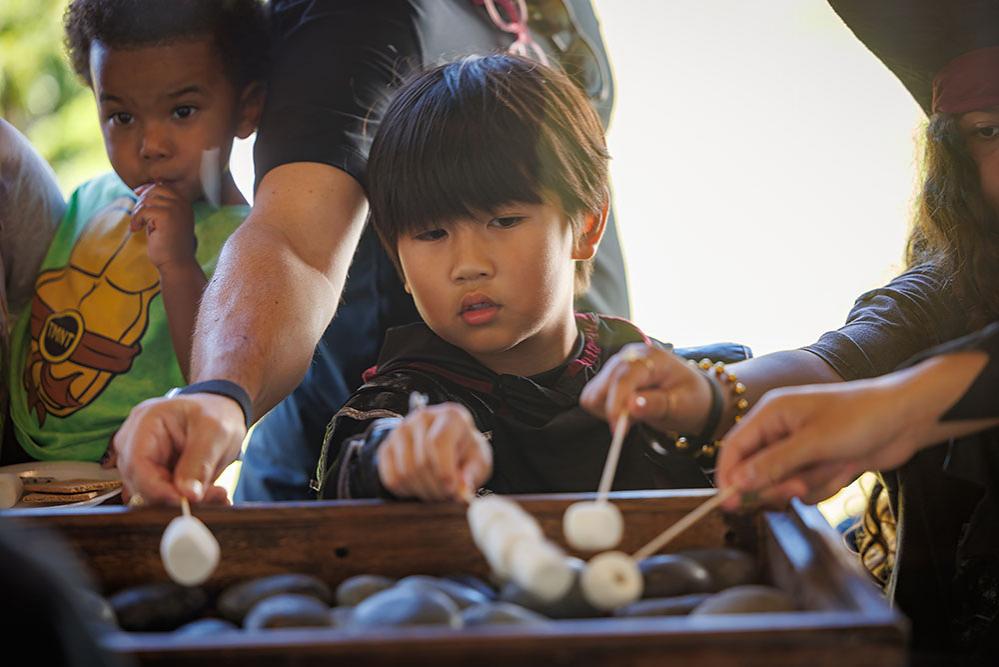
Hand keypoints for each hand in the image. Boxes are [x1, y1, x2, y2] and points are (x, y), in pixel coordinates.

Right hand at [114, 393, 246, 505]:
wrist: (220, 412)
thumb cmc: (216, 414)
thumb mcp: (216, 432)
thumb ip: (200, 463)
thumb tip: (187, 496)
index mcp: (145, 421)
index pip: (137, 463)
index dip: (156, 489)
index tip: (183, 503)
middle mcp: (133, 441)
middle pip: (139, 482)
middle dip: (175, 496)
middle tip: (214, 496)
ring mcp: (139, 458)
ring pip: (149, 494)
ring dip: (183, 500)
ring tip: (217, 494)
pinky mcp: (150, 473)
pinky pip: (160, 495)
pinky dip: (185, 499)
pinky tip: (210, 494)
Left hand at [131, 183, 195, 270]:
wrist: (176, 264)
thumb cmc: (169, 246)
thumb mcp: (167, 222)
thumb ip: (160, 207)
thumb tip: (142, 191)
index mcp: (184, 205)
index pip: (163, 187)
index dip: (147, 189)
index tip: (136, 195)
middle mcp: (182, 204)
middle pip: (155, 190)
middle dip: (141, 200)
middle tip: (137, 217)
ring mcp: (176, 209)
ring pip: (147, 200)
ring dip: (137, 212)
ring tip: (137, 226)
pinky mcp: (166, 216)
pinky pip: (144, 210)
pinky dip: (136, 219)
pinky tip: (136, 230)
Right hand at [377, 403, 491, 500]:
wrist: (450, 447)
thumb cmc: (466, 453)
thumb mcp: (478, 462)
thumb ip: (472, 475)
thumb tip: (462, 490)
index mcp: (450, 416)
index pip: (437, 442)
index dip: (443, 471)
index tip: (452, 489)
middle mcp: (422, 417)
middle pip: (421, 461)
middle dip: (436, 487)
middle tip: (447, 497)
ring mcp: (400, 430)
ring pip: (405, 472)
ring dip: (422, 491)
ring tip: (436, 493)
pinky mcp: (386, 447)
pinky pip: (391, 478)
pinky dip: (406, 491)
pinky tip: (420, 488)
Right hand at [580, 343, 711, 435]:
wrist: (693, 397)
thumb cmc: (691, 399)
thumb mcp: (681, 405)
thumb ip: (656, 404)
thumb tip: (631, 406)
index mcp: (650, 357)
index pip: (623, 378)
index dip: (616, 405)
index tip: (618, 430)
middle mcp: (629, 356)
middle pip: (604, 384)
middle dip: (613, 410)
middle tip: (629, 427)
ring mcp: (617, 365)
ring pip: (594, 392)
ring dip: (608, 411)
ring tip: (634, 416)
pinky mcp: (609, 377)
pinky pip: (593, 397)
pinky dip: (605, 410)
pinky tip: (627, 412)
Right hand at [715, 380, 919, 508]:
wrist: (908, 418)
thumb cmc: (861, 418)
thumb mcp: (814, 442)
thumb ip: (773, 463)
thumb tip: (737, 482)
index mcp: (771, 414)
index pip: (734, 448)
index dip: (728, 475)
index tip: (730, 502)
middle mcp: (780, 431)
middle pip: (755, 471)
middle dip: (777, 484)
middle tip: (797, 488)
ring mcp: (800, 449)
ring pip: (783, 484)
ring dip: (809, 485)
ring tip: (836, 467)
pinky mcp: (818, 464)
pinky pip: (806, 488)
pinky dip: (825, 486)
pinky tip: (846, 469)